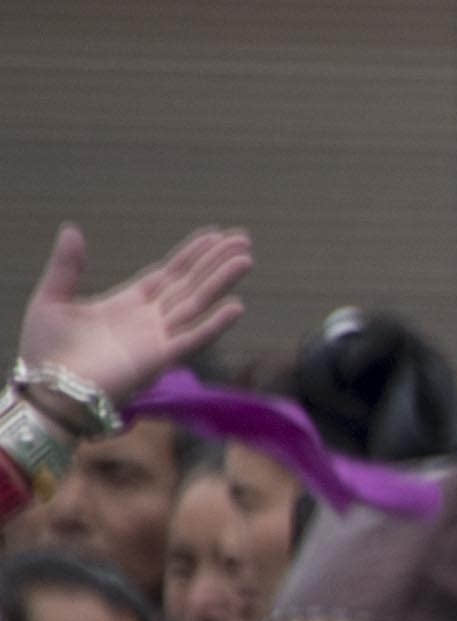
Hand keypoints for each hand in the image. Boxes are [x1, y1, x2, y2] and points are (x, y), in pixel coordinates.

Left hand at [21, 221, 252, 403]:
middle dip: (215, 261)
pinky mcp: (158, 360)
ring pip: (196, 303)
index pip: (168, 274)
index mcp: (127, 304)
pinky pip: (192, 339)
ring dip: (221, 281)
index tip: (214, 235)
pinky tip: (236, 306)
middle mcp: (149, 320)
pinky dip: (215, 324)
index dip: (191, 254)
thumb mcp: (51, 299)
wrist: (48, 391)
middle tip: (242, 238)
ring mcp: (157, 339)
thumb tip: (72, 229)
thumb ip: (66, 266)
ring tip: (245, 258)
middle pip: (190, 284)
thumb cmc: (45, 352)